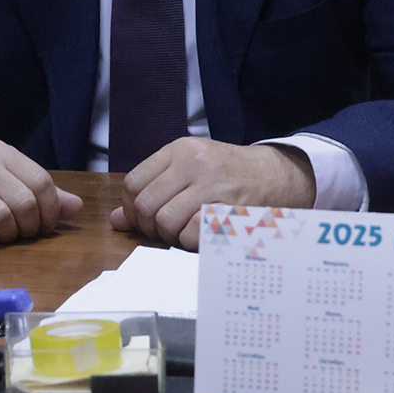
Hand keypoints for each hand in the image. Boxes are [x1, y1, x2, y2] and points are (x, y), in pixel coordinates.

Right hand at [0, 140, 83, 245]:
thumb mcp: (6, 173)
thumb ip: (40, 190)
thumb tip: (76, 207)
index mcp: (1, 152)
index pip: (41, 182)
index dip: (50, 211)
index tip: (45, 225)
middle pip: (24, 203)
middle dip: (29, 226)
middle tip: (23, 232)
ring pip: (1, 217)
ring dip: (7, 234)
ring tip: (2, 232)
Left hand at [108, 138, 315, 249]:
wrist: (277, 173)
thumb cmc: (227, 173)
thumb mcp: (189, 169)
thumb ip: (153, 189)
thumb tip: (116, 220)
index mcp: (179, 149)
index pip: (133, 183)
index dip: (132, 209)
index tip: (143, 219)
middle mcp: (194, 163)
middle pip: (146, 206)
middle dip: (149, 227)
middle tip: (164, 231)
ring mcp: (213, 184)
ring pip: (166, 222)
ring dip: (170, 236)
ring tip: (184, 233)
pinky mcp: (231, 207)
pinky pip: (193, 235)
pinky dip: (192, 243)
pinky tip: (202, 236)